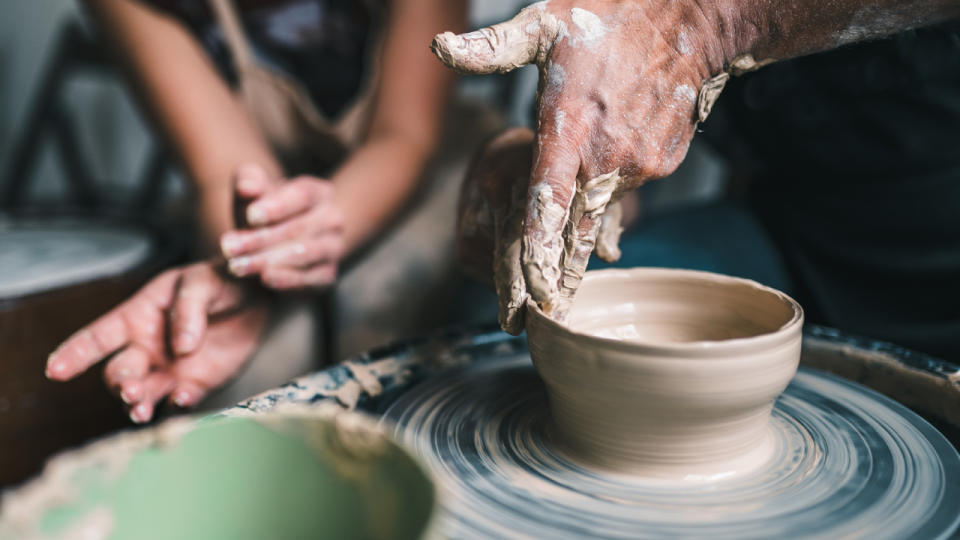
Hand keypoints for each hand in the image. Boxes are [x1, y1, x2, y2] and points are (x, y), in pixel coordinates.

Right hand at [45, 262, 267, 422]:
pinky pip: (180, 400)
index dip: (75, 353)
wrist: (261, 297)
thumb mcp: (203, 282)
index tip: (54, 371)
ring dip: (137, 403)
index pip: (98, 337)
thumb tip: (181, 347)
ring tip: (140, 409)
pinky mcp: (197, 383)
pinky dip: (178, 403)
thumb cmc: (222, 281)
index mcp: (138, 317)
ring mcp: (171, 369)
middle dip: (120, 383)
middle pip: (119, 372)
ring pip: (142, 393)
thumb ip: (189, 309)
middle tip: (130, 390)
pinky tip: (183, 399)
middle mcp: (148, 347)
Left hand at [220, 164, 345, 289]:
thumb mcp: (254, 193)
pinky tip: (263, 279)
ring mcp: (334, 248)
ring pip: (303, 254)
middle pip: (299, 228)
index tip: (251, 216)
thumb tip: (246, 186)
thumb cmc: (265, 213)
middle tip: (228, 248)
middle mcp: (333, 219)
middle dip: (260, 239)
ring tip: (237, 266)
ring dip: (267, 261)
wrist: (280, 244)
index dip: (277, 206)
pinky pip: (310, 279)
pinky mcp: (328, 274)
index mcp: (319, 192)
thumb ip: (248, 182)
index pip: (302, 195)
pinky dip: (287, 280)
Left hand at [434, 1, 725, 318]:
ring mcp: (639, 164)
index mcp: (569, 128)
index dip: (539, 253)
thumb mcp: (543, 24)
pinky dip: (607, 193)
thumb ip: (492, 49)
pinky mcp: (662, 164)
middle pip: (576, 232)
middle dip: (560, 277)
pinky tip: (601, 179)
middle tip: (545, 315)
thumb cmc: (610, 19)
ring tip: (566, 263)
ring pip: (599, 210)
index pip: (546, 205)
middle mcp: (605, 156)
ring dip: (581, 229)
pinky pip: (624, 189)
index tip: (535, 297)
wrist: (693, 17)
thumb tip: (440, 48)